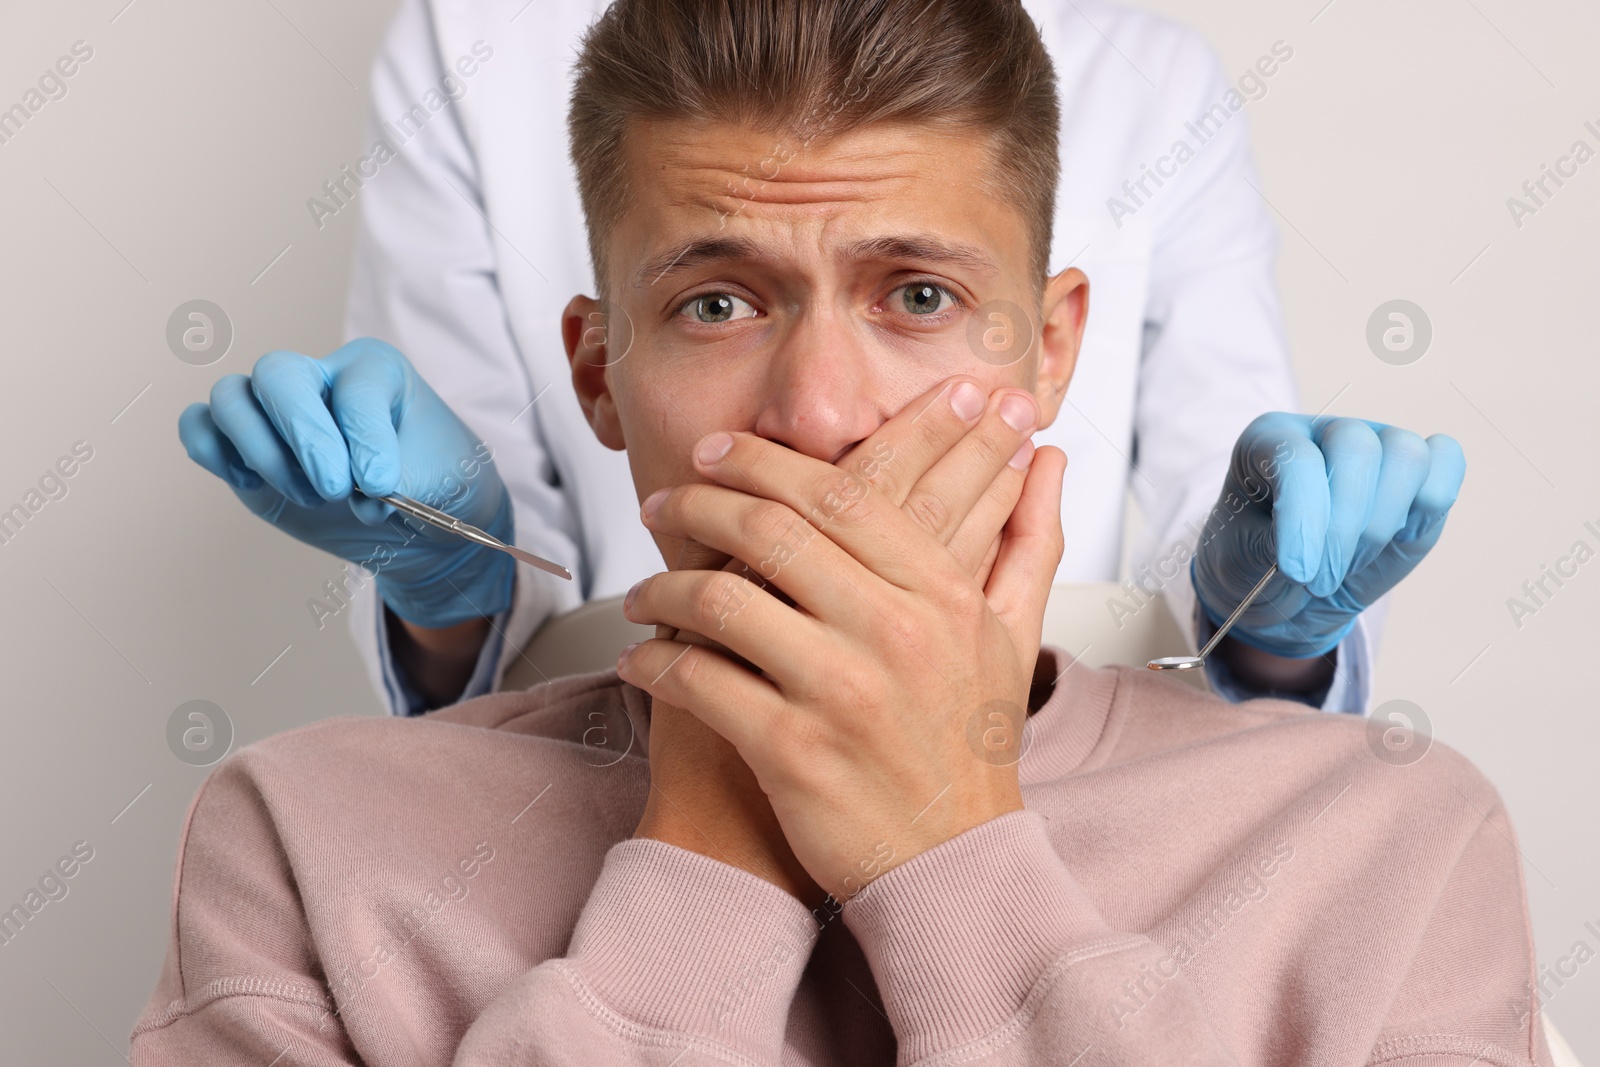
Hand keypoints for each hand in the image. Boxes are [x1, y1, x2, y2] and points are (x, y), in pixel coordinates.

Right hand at [177, 337, 514, 628]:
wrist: (420, 521)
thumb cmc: (435, 482)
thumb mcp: (440, 478)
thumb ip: (401, 478)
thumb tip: (360, 494)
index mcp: (374, 369)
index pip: (355, 388)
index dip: (364, 437)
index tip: (380, 485)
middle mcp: (319, 378)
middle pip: (278, 374)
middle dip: (304, 436)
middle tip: (334, 489)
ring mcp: (276, 411)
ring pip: (230, 397)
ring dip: (262, 452)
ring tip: (312, 496)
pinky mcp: (246, 448)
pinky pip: (199, 427)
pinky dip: (213, 452)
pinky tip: (254, 485)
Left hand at [620, 392, 1065, 900]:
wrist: (953, 861)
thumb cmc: (972, 745)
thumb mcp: (1013, 635)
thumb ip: (1028, 539)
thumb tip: (1049, 458)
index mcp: (941, 591)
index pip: (839, 493)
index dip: (764, 461)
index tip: (718, 451)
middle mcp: (894, 630)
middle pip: (771, 531)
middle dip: (698, 504)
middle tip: (663, 504)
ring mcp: (841, 690)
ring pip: (723, 599)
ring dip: (665, 587)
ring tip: (646, 593)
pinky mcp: (792, 749)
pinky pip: (699, 680)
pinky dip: (657, 663)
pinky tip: (645, 659)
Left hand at [1193, 413, 1465, 658]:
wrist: (1288, 596)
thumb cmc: (1258, 567)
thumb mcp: (1245, 558)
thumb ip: (1280, 541)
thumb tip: (1325, 540)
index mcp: (1270, 438)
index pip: (1298, 459)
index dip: (1305, 517)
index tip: (1297, 571)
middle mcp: (1326, 432)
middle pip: (1357, 448)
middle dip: (1345, 527)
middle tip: (1321, 579)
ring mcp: (1376, 445)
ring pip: (1406, 454)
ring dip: (1382, 524)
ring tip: (1349, 565)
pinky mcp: (1418, 474)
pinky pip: (1446, 461)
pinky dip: (1430, 504)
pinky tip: (1399, 539)